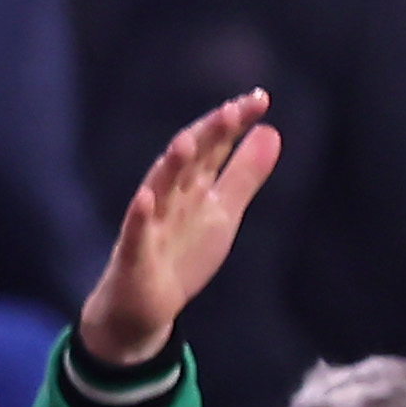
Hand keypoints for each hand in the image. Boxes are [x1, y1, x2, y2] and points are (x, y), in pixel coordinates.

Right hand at [78, 91, 281, 367]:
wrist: (142, 307)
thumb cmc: (180, 254)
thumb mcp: (222, 212)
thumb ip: (244, 174)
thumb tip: (271, 130)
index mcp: (194, 185)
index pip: (214, 147)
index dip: (233, 124)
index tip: (259, 99)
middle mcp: (171, 197)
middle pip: (188, 160)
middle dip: (206, 136)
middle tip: (231, 111)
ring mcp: (150, 225)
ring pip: (158, 189)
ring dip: (170, 167)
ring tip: (186, 143)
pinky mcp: (134, 256)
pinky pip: (135, 235)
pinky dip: (138, 217)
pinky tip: (143, 199)